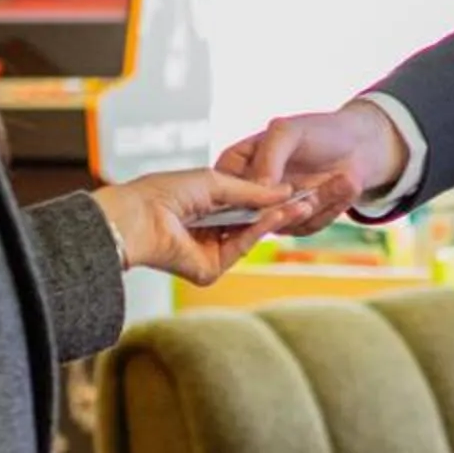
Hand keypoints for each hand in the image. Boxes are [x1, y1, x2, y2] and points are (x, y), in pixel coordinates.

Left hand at [92, 168, 309, 285]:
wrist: (137, 215)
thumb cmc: (164, 191)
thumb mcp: (215, 181)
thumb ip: (252, 190)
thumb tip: (285, 191)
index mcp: (205, 210)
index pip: (247, 205)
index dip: (273, 197)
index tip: (300, 185)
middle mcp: (208, 233)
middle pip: (255, 222)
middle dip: (285, 210)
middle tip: (316, 196)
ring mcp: (209, 253)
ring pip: (253, 236)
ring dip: (279, 219)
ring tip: (305, 202)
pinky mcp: (208, 271)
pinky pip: (241, 248)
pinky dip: (260, 230)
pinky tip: (278, 214)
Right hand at [215, 100, 406, 235]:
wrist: (357, 145)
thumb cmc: (318, 131)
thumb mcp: (287, 132)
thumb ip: (269, 157)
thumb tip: (259, 188)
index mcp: (237, 165)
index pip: (222, 187)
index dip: (238, 196)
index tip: (269, 191)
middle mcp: (250, 193)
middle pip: (250, 215)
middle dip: (284, 207)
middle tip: (309, 198)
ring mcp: (273, 211)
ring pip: (283, 223)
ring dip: (317, 202)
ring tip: (340, 178)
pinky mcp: (297, 224)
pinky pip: (307, 227)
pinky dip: (330, 207)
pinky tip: (344, 185)